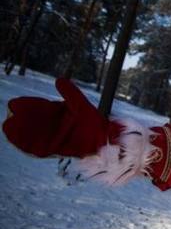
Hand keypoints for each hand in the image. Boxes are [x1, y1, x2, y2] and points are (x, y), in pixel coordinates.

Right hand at [3, 78, 122, 157]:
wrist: (102, 139)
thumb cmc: (93, 122)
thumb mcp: (82, 105)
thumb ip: (71, 93)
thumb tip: (59, 80)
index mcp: (56, 113)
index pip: (37, 108)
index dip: (26, 106)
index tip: (16, 104)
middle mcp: (51, 125)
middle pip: (30, 121)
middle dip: (20, 118)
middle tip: (11, 115)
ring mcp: (50, 137)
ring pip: (30, 134)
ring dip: (19, 131)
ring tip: (9, 126)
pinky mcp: (53, 149)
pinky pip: (36, 148)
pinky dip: (26, 144)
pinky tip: (18, 140)